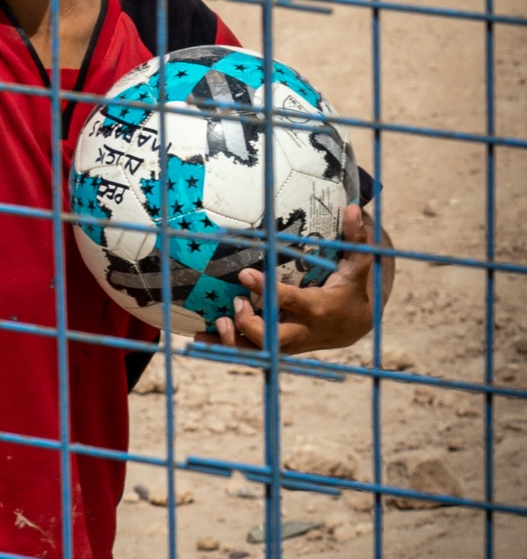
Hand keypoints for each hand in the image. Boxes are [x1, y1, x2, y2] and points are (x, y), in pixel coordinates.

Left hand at [205, 205, 392, 356]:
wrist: (354, 325)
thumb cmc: (352, 287)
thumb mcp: (358, 263)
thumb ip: (356, 238)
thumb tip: (354, 206)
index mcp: (317, 308)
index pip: (290, 301)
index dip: (267, 290)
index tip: (245, 272)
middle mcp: (300, 331)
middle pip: (272, 339)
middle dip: (249, 325)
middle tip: (236, 302)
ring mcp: (287, 343)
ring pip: (258, 352)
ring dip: (232, 343)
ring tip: (215, 323)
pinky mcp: (277, 347)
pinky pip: (249, 352)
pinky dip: (225, 347)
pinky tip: (200, 339)